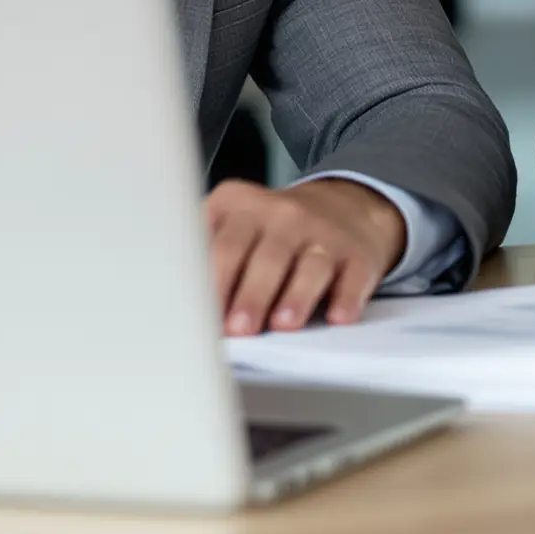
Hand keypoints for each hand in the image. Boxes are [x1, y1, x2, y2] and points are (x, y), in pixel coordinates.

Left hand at [206, 177, 406, 335]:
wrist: (344, 207)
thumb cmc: (272, 232)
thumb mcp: (234, 225)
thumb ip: (205, 254)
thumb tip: (175, 306)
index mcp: (241, 205)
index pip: (223, 244)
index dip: (211, 283)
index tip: (199, 316)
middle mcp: (284, 214)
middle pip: (266, 255)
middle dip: (250, 294)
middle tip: (238, 328)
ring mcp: (326, 232)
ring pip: (310, 265)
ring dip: (296, 296)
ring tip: (284, 324)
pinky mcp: (359, 255)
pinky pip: (353, 276)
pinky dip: (347, 297)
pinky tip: (339, 315)